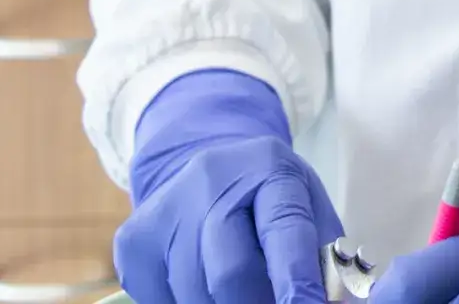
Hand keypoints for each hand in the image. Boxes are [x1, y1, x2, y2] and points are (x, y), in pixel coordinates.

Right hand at [115, 70, 343, 303]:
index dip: (296, 280)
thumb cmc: (271, 201)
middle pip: (231, 272)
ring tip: (239, 296)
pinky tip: (201, 289)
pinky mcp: (133, 239)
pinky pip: (159, 299)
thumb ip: (324, 261)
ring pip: (194, 294)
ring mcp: (167, 207)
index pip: (285, 229)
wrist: (210, 170)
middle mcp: (213, 179)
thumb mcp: (309, 210)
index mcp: (270, 168)